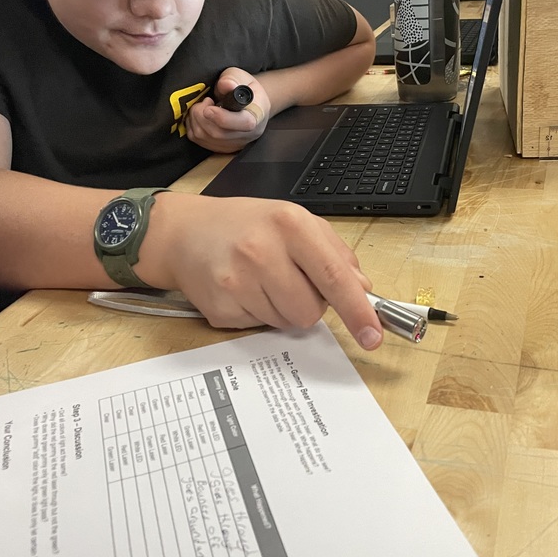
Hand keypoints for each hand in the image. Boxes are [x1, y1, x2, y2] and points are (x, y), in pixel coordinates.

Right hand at [137, 194, 383, 349]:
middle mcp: (262, 251)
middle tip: (289, 278)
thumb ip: (334, 252)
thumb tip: (362, 288)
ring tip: (262, 281)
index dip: (358, 310)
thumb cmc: (247, 225)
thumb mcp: (295, 221)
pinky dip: (258, 314)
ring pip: (287, 323)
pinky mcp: (220, 308)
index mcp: (289, 224)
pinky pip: (259, 328)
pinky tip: (243, 290)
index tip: (373, 335)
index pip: (334, 276)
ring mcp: (237, 282)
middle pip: (311, 311)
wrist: (185, 232)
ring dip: (283, 309)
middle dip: (309, 303)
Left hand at [185, 68, 268, 152]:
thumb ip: (232, 79)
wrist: (248, 102)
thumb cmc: (244, 87)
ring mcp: (233, 144)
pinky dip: (193, 126)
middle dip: (202, 115)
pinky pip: (199, 140)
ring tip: (203, 106)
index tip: (208, 108)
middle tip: (205, 101)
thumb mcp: (240, 76)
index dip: (223, 118)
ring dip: (195, 119)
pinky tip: (199, 116)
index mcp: (257, 116)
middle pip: (219, 133)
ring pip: (206, 138)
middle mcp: (247, 135)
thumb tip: (226, 84)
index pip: (244, 123)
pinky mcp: (220, 148)